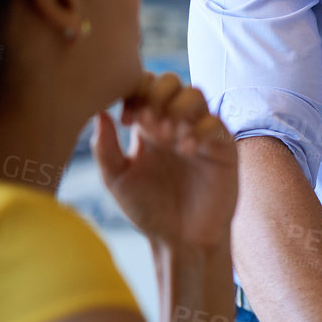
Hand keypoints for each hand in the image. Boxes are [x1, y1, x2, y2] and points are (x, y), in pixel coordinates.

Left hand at [94, 72, 236, 251]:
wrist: (180, 240)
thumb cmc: (148, 211)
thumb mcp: (117, 179)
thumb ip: (104, 147)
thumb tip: (98, 112)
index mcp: (149, 127)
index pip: (145, 88)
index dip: (134, 93)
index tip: (126, 119)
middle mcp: (176, 124)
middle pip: (171, 81)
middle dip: (157, 94)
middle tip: (148, 122)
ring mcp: (201, 134)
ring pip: (196, 94)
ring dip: (178, 107)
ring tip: (166, 135)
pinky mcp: (223, 149)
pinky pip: (215, 123)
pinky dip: (199, 130)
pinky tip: (185, 151)